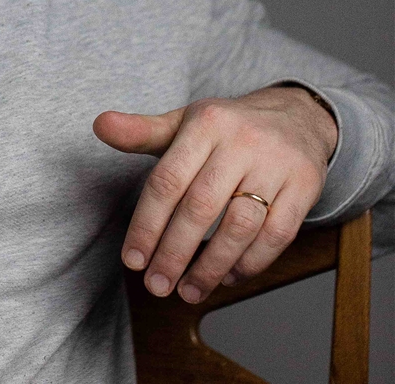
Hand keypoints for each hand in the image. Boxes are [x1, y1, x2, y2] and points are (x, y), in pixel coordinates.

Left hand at [93, 86, 337, 303]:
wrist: (295, 116)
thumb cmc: (227, 128)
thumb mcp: (185, 122)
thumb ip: (142, 132)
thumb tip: (100, 125)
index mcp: (205, 123)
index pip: (168, 180)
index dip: (147, 224)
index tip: (132, 260)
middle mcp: (242, 141)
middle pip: (201, 206)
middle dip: (174, 253)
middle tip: (156, 286)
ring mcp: (276, 164)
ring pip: (240, 225)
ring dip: (211, 266)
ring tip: (187, 290)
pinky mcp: (305, 185)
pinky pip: (277, 234)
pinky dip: (251, 262)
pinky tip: (227, 276)